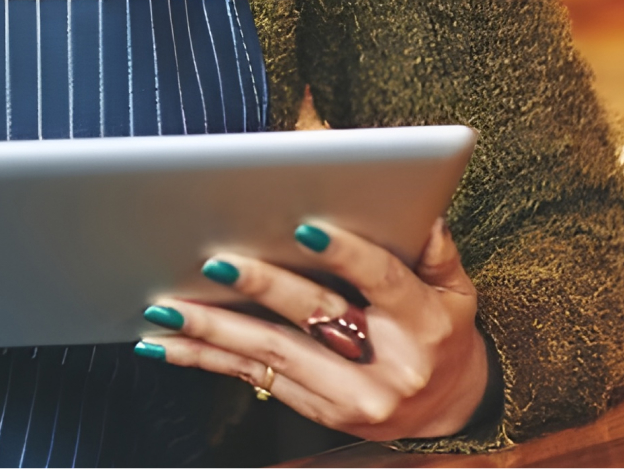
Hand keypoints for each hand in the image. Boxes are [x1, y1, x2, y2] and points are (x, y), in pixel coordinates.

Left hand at [137, 220, 488, 440]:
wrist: (448, 411)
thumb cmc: (442, 335)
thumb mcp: (457, 292)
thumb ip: (436, 253)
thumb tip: (423, 213)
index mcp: (424, 323)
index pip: (384, 280)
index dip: (345, 254)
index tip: (304, 229)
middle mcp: (388, 365)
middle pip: (314, 317)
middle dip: (261, 287)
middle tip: (215, 261)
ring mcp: (350, 396)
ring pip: (271, 354)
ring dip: (213, 329)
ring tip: (166, 305)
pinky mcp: (319, 412)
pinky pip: (254, 379)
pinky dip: (206, 358)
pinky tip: (166, 343)